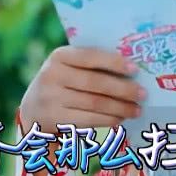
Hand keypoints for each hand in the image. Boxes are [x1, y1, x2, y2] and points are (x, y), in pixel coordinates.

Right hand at [19, 46, 146, 133]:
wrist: (33, 109)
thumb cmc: (63, 82)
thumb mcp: (69, 67)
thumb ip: (92, 64)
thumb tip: (133, 69)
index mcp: (59, 56)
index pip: (90, 56)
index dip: (114, 62)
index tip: (135, 69)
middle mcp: (52, 75)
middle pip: (96, 83)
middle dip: (123, 89)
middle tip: (143, 94)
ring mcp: (51, 98)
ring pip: (94, 104)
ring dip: (120, 108)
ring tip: (137, 109)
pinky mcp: (54, 119)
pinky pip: (88, 119)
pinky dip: (108, 119)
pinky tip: (120, 118)